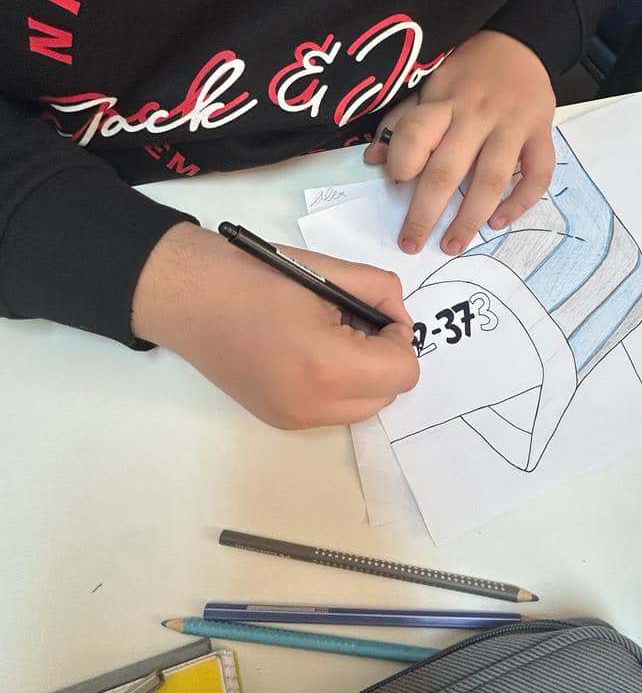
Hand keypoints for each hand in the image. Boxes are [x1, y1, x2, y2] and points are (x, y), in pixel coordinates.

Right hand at [132, 222, 418, 428]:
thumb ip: (379, 292)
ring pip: (364, 407)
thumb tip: (400, 316)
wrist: (187, 296)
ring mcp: (293, 419)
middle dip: (384, 358)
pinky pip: (333, 409)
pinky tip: (310, 352)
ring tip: (330, 335)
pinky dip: (338, 384)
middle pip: (387, 395)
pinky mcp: (279, 420)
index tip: (375, 312)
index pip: (402, 372)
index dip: (398, 337)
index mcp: (325, 366)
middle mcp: (312, 406)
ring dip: (364, 374)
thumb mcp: (328, 272)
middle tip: (355, 320)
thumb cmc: (252, 276)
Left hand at [363, 30, 555, 254]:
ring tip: (453, 245)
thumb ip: (403, 122)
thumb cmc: (466, 72)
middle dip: (426, 212)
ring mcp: (512, 125)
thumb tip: (373, 159)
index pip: (417, 132)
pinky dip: (520, 202)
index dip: (403, 160)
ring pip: (491, 179)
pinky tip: (499, 222)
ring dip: (470, 218)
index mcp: (443, 102)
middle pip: (448, 169)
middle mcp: (477, 114)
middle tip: (411, 243)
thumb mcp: (429, 84)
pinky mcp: (541, 133)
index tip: (395, 183)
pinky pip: (537, 174)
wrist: (520, 41)